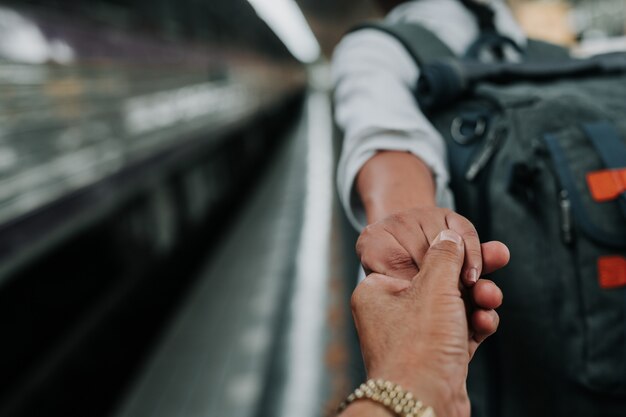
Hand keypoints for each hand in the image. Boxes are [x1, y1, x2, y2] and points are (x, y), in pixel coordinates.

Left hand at [346, 230, 506, 416]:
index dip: (445, 254)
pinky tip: (486, 322)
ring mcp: (413, 338)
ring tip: (491, 298)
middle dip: (469, 279)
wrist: (423, 404)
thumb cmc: (418, 346)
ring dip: (476, 301)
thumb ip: (445, 256)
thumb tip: (449, 236)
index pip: (413, 262)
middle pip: (437, 284)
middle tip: (494, 266)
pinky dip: (474, 326)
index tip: (470, 248)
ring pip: (452, 309)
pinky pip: (458, 333)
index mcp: (376, 292)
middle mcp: (391, 315)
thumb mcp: (434, 287)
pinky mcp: (435, 358)